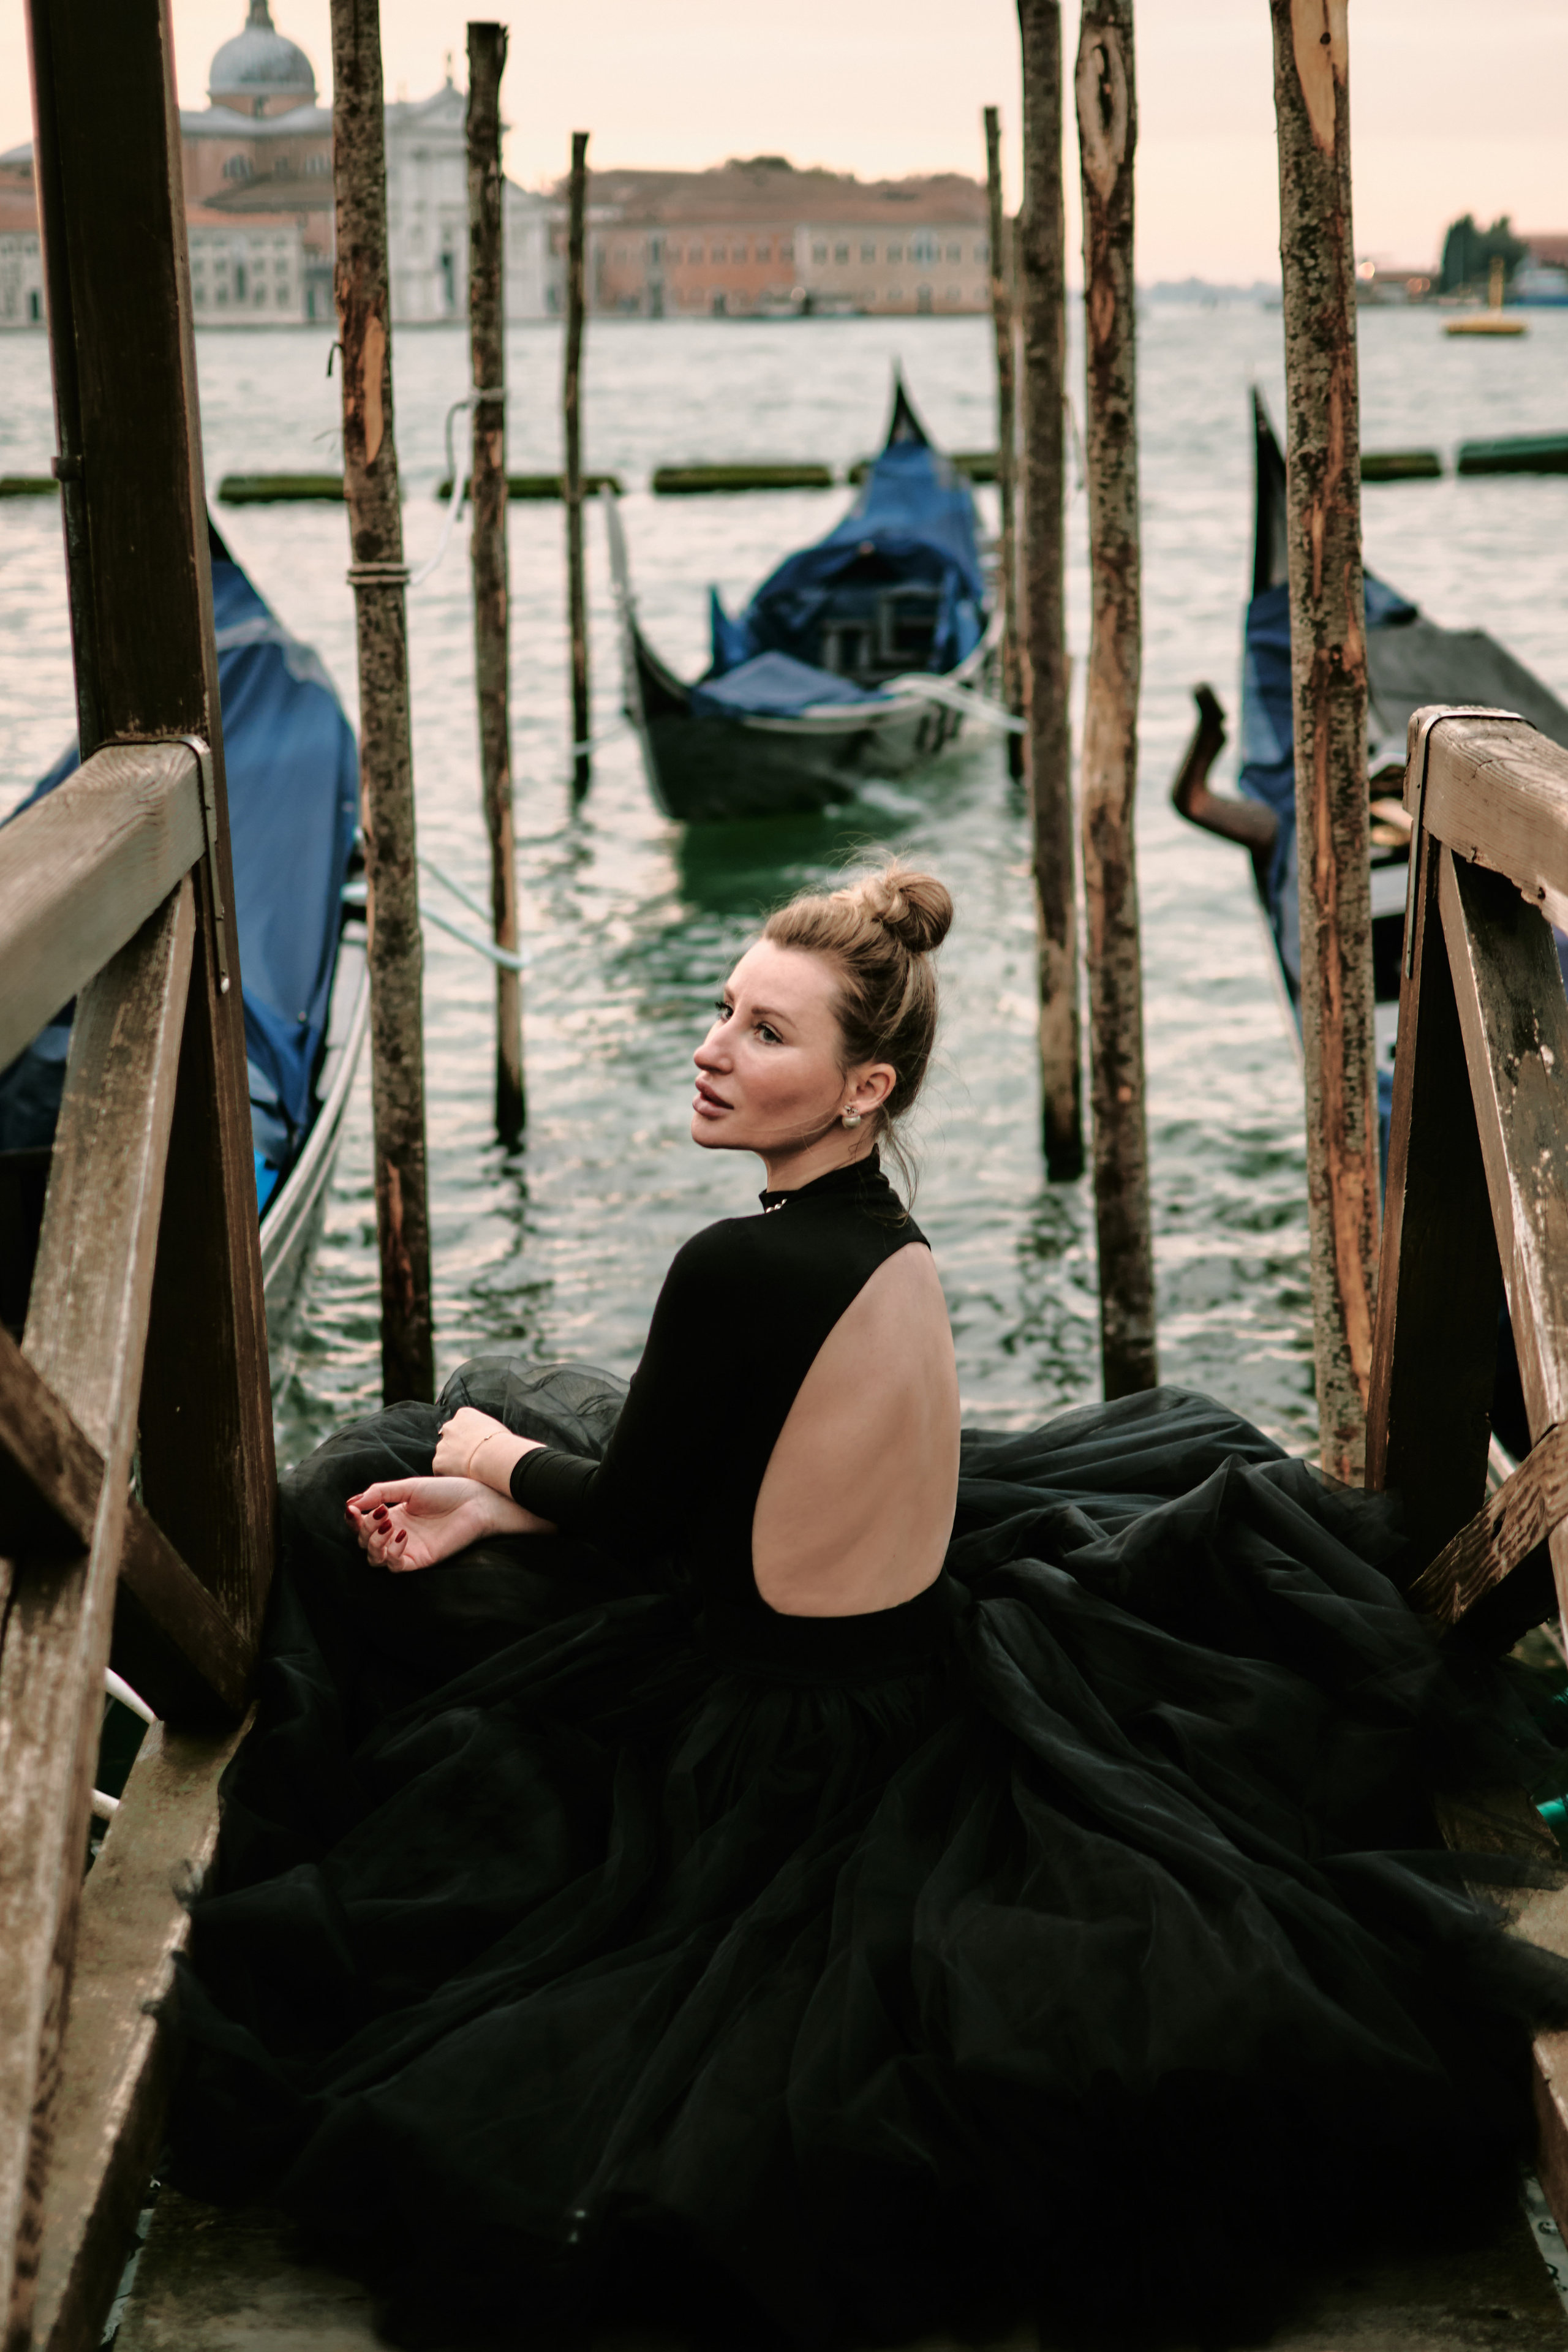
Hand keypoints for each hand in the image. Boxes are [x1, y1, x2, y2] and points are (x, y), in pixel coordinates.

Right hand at [345, 1476, 553, 1571]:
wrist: (476, 1501)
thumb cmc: (446, 1491)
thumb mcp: (408, 1487)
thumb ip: (380, 1493)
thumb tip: (351, 1503)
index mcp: (392, 1516)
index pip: (362, 1525)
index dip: (352, 1519)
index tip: (351, 1508)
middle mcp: (396, 1534)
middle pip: (364, 1542)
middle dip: (364, 1529)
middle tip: (380, 1513)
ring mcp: (407, 1548)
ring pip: (375, 1558)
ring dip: (374, 1541)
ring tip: (388, 1523)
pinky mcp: (420, 1559)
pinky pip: (396, 1565)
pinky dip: (392, 1551)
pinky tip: (402, 1533)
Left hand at [433, 1406, 544, 1491]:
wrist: (495, 1457)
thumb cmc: (504, 1444)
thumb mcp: (497, 1428)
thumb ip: (487, 1430)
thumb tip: (498, 1439)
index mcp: (464, 1414)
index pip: (461, 1424)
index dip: (468, 1438)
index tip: (477, 1448)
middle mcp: (450, 1426)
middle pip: (450, 1438)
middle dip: (457, 1448)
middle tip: (472, 1461)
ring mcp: (443, 1444)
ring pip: (445, 1455)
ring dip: (453, 1462)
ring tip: (469, 1472)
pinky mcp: (439, 1462)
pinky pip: (442, 1470)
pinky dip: (451, 1475)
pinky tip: (464, 1479)